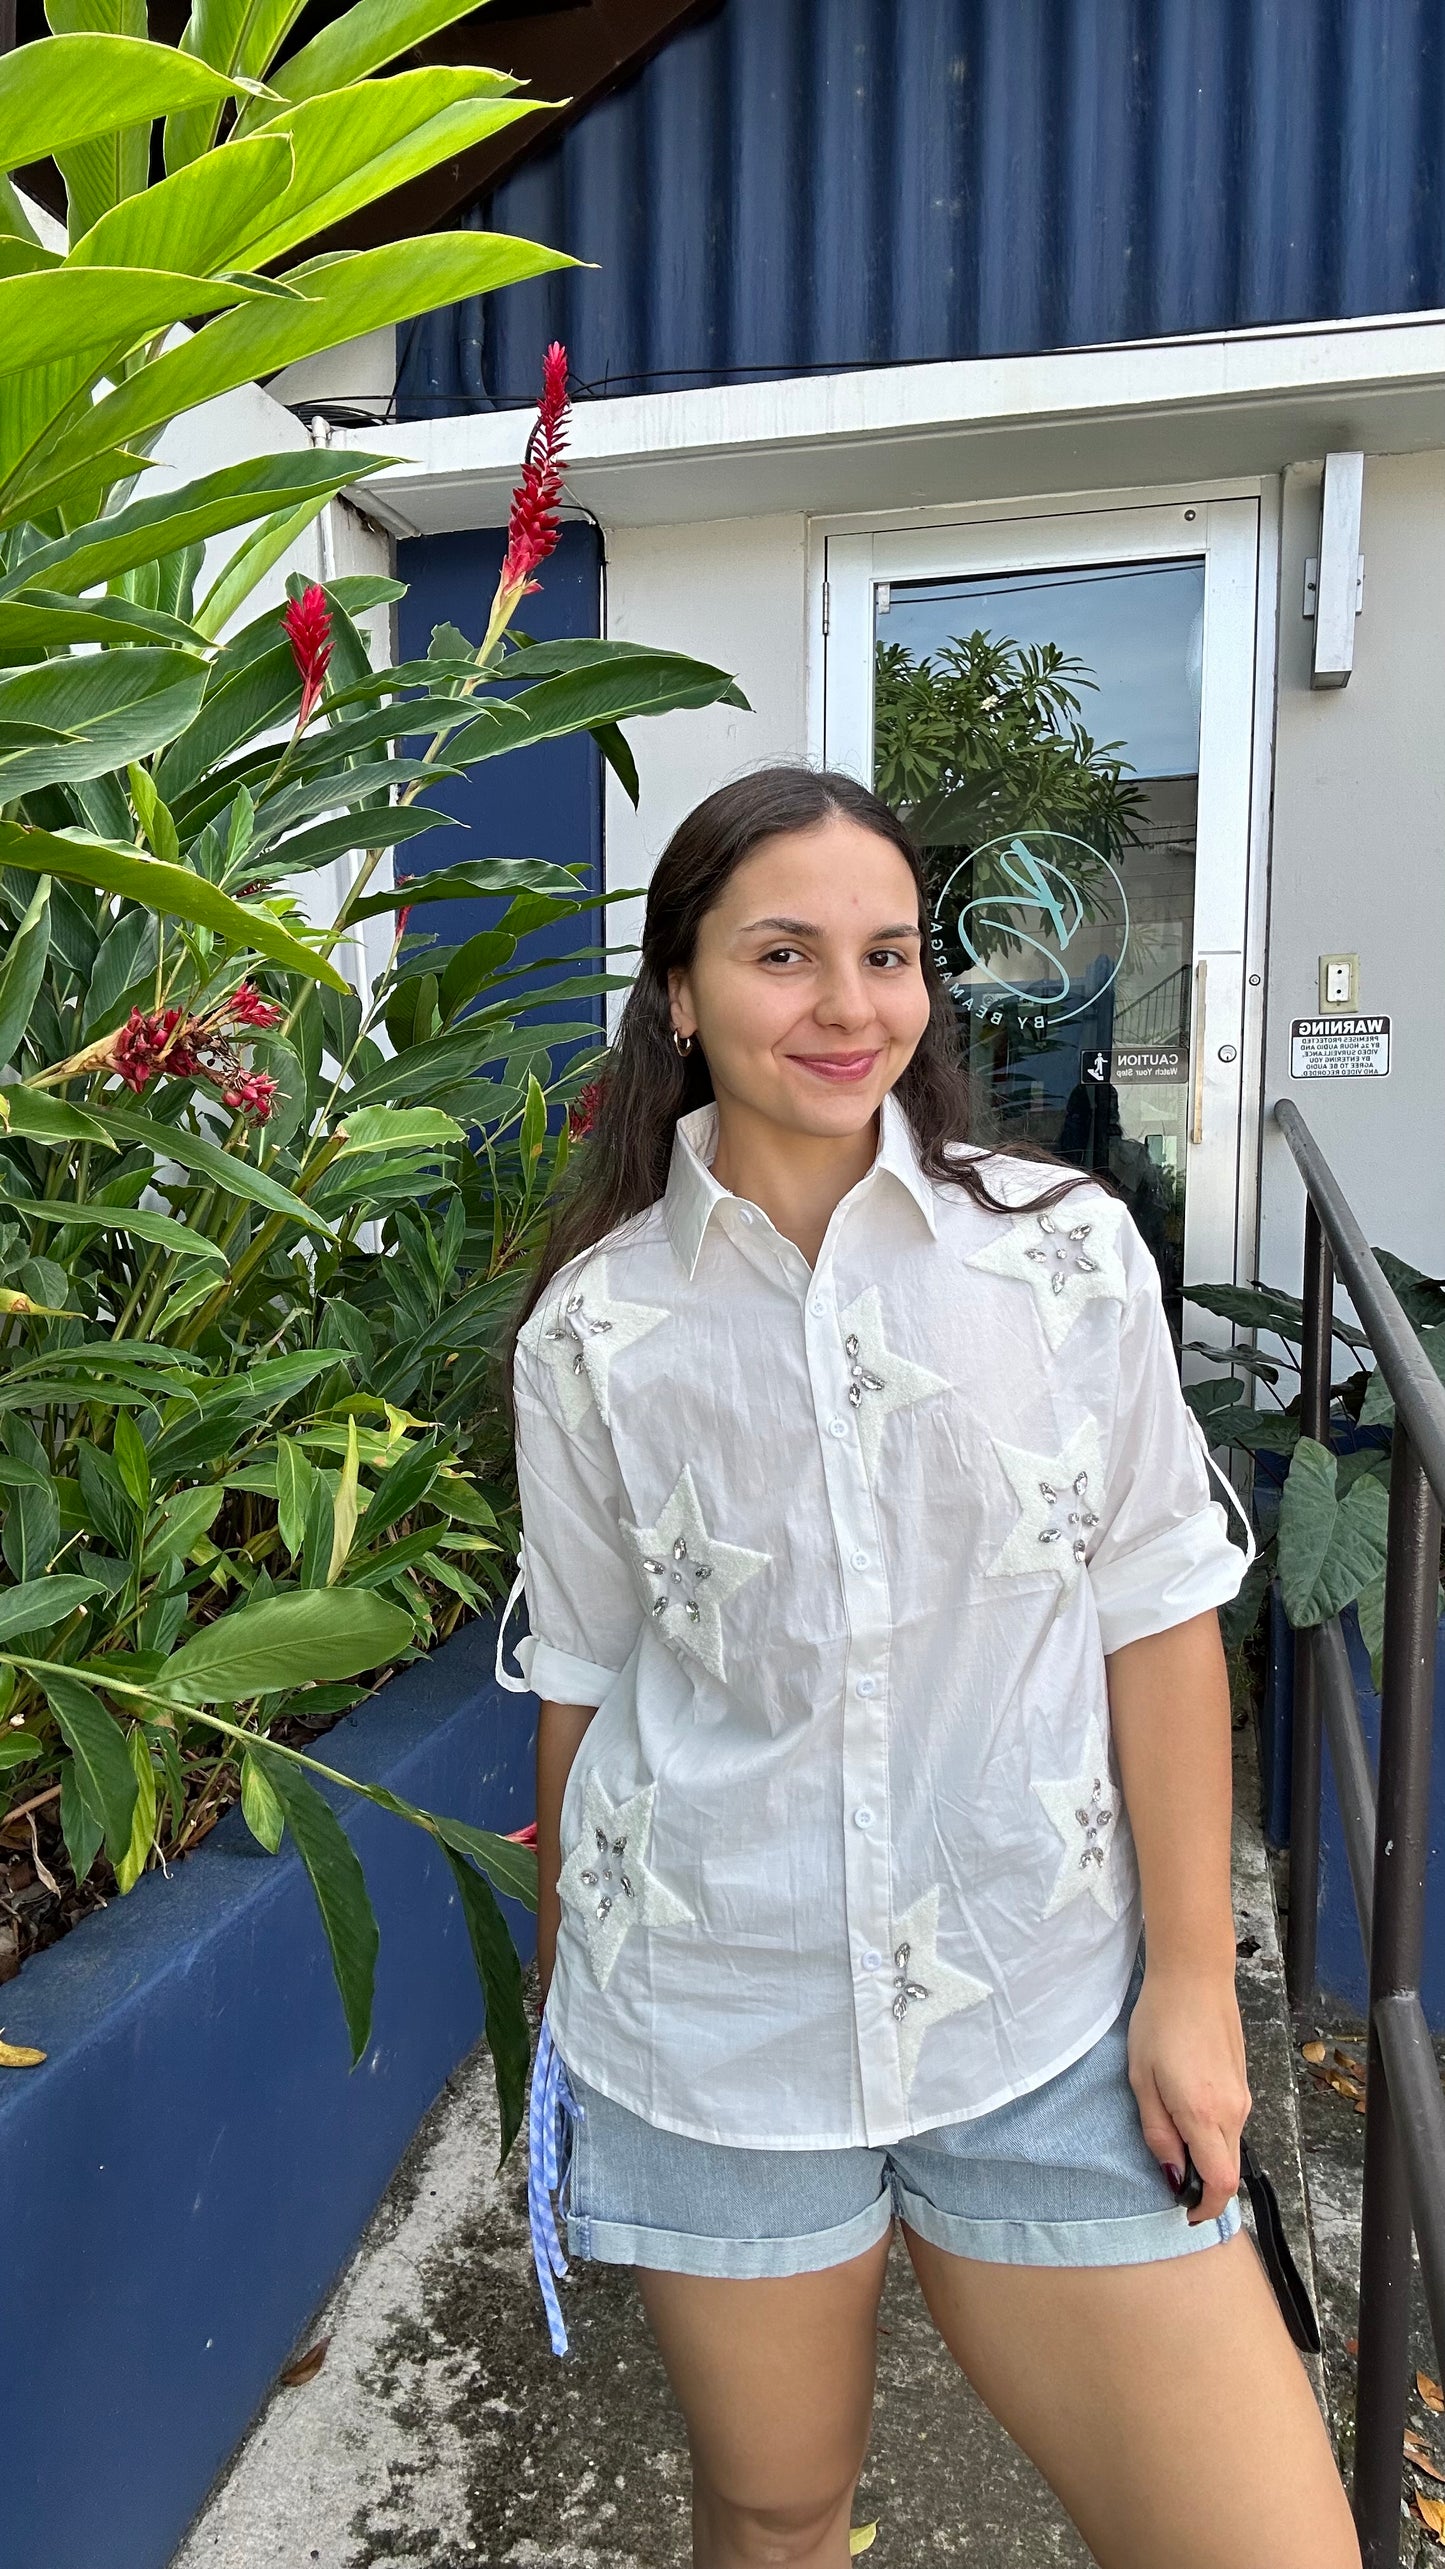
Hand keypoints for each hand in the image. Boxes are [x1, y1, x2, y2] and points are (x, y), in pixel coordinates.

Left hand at [1127, 1961, 1250, 2224]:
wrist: (1194, 1977)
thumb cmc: (1160, 2023)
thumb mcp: (1142, 2080)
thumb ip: (1157, 2132)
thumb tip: (1173, 2175)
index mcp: (1204, 2114)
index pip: (1221, 2182)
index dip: (1206, 2206)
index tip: (1185, 2212)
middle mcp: (1232, 2111)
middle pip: (1228, 2169)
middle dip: (1203, 2183)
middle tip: (1169, 2172)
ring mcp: (1242, 2097)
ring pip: (1230, 2146)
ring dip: (1206, 2153)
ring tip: (1170, 2128)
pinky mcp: (1243, 2084)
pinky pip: (1231, 2123)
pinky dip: (1212, 2132)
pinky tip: (1184, 2105)